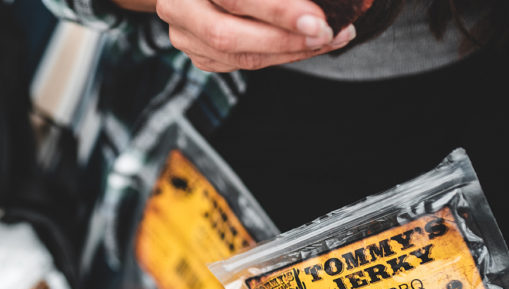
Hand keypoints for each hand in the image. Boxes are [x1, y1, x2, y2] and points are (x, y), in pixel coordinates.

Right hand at [115, 0, 355, 71]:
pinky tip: (308, 45)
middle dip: (284, 40)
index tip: (317, 19)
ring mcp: (185, 36)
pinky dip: (279, 55)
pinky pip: (242, 63)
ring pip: (237, 57)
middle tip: (327, 34)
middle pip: (228, 36)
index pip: (234, 0)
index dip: (278, 11)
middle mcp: (178, 9)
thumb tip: (314, 4)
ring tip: (330, 39)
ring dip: (288, 51)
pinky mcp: (200, 55)